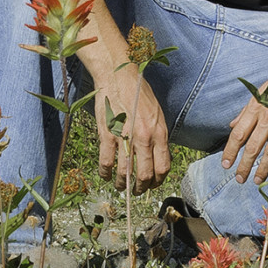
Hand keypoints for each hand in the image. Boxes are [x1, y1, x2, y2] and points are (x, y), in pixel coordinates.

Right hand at [96, 69, 171, 193]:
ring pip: (124, 173)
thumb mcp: (157, 113)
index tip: (152, 184)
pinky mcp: (107, 134)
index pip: (163, 167)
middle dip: (141, 188)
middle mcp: (144, 137)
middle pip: (145, 175)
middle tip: (136, 191)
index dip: (158, 181)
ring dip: (122, 184)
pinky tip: (105, 175)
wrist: (118, 76)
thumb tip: (157, 155)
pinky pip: (106, 162)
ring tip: (120, 187)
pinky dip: (105, 173)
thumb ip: (158, 135)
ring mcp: (125, 137)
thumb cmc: (138, 92)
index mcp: (159, 132)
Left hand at [222, 39, 267, 183]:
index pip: (238, 133)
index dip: (230, 151)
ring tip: (256, 180)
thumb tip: (233, 124)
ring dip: (262, 169)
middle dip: (243, 165)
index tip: (225, 164)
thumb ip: (247, 109)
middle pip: (252, 146)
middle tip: (239, 179)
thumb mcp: (263, 89)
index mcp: (256, 106)